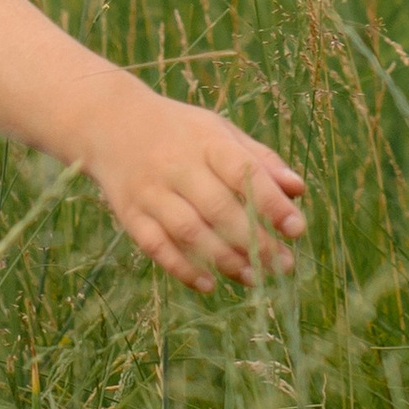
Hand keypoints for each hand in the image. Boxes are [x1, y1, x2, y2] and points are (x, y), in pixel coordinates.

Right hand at [80, 86, 305, 291]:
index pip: (242, 171)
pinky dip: (183, 268)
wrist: (109, 122)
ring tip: (255, 279)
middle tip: (284, 266)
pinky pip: (156, 246)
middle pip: (218, 208)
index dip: (271, 202)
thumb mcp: (218, 131)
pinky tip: (210, 285)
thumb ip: (258, 159)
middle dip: (254, 241)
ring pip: (189, 231)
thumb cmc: (178, 131)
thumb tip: (299, 190)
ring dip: (224, 260)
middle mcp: (175, 165)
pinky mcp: (130, 214)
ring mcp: (150, 191)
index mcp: (204, 140)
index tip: (297, 229)